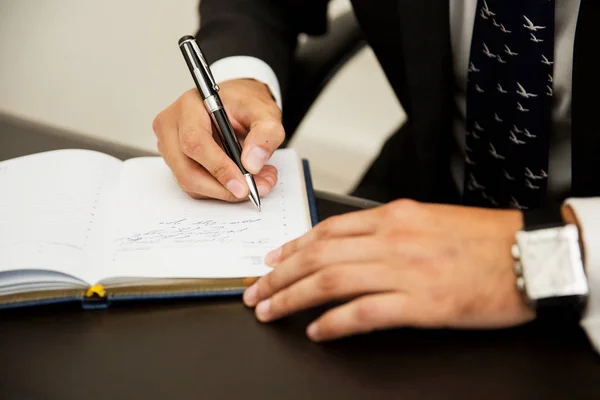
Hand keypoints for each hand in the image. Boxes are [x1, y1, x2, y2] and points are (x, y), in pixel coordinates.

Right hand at [153, 79, 282, 200]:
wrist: (238, 105)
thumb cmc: (245, 104)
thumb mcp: (265, 112)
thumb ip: (265, 134)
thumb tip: (252, 164)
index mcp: (189, 106)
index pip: (195, 142)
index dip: (219, 168)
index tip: (243, 185)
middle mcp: (172, 127)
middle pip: (187, 170)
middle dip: (223, 188)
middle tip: (254, 189)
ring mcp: (170, 147)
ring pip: (191, 183)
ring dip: (225, 191)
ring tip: (258, 182)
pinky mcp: (177, 163)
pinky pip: (195, 187)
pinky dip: (220, 190)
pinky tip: (243, 181)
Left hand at [243, 199, 534, 341]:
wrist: (530, 255)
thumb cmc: (484, 239)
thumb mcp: (429, 220)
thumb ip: (389, 230)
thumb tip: (352, 245)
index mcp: (394, 217)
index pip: (327, 230)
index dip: (293, 247)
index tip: (272, 260)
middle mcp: (392, 239)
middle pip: (318, 256)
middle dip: (279, 275)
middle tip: (256, 290)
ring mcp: (404, 271)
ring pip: (330, 282)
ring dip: (293, 298)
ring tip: (270, 311)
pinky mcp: (421, 302)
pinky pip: (363, 313)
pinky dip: (333, 323)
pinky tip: (316, 332)